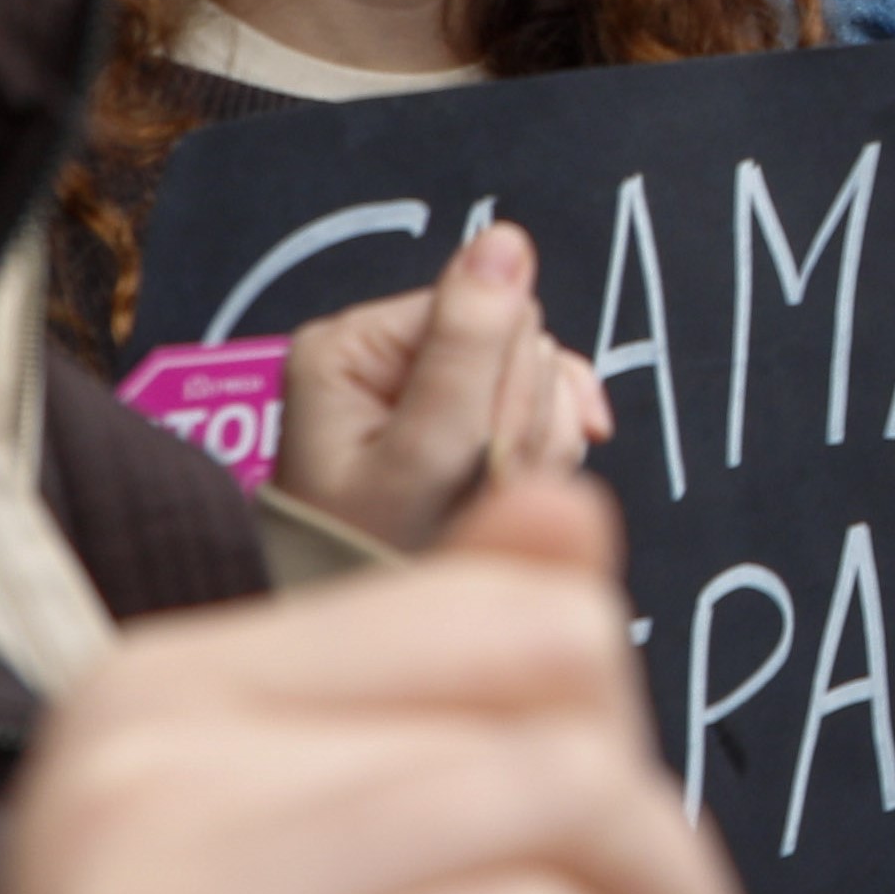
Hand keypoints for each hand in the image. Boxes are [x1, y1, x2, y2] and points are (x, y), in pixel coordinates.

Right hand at [0, 479, 738, 893]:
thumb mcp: (376, 876)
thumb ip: (461, 683)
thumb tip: (572, 502)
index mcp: (153, 695)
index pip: (516, 602)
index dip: (610, 738)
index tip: (581, 874)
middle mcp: (118, 772)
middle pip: (554, 687)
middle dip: (650, 833)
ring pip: (554, 806)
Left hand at [276, 223, 607, 552]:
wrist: (377, 652)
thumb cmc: (379, 562)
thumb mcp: (428, 458)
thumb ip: (470, 350)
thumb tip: (506, 241)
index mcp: (349, 347)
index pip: (478, 307)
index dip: (505, 382)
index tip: (489, 457)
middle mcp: (379, 355)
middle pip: (514, 338)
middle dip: (522, 418)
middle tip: (487, 487)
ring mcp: (419, 385)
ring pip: (537, 374)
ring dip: (536, 444)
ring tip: (489, 500)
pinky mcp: (454, 415)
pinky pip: (542, 403)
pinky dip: (545, 452)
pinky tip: (515, 488)